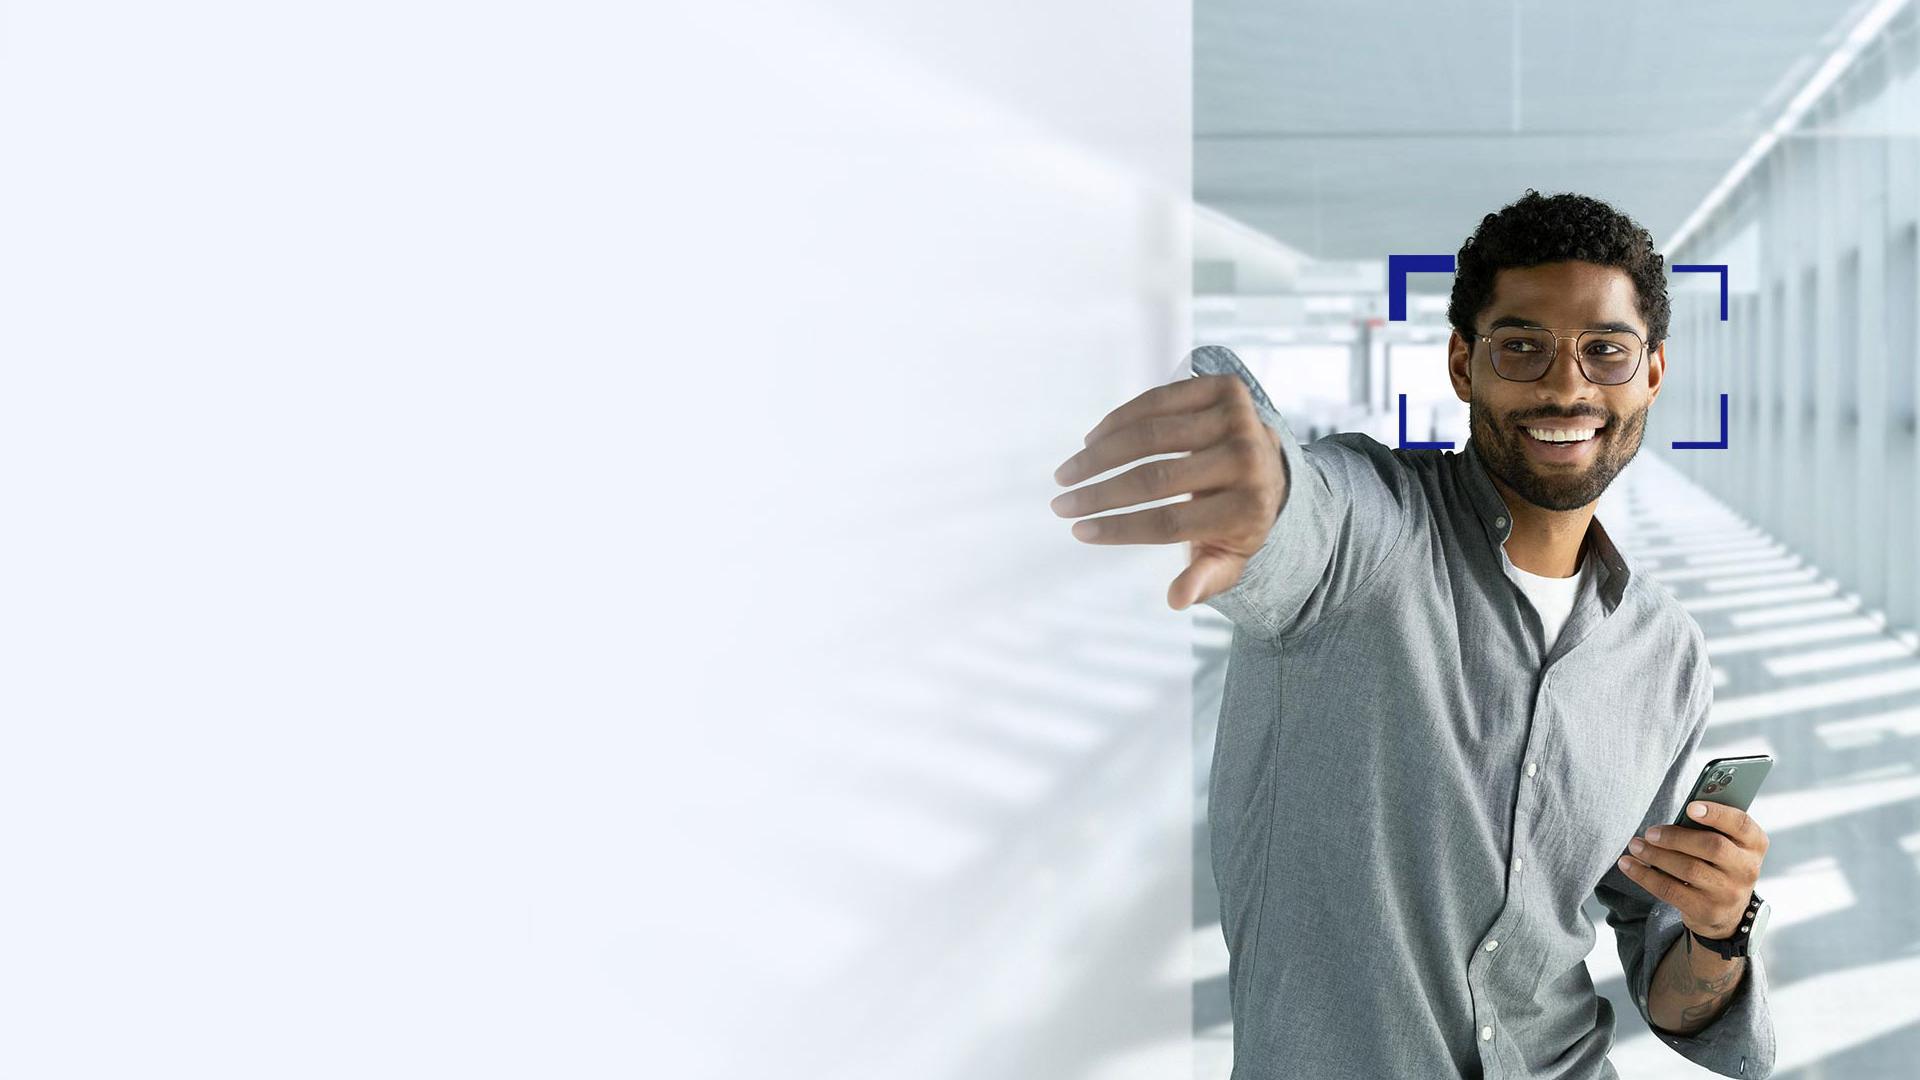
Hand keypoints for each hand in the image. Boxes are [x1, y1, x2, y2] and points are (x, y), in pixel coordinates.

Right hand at [1050, 374, 1286, 609]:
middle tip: (1060, 504)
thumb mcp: (1228, 558)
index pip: (1170, 522)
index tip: (1078, 531)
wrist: (1271, 466)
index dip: (1118, 528)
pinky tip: (1092, 440)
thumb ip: (1204, 579)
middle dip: (1098, 494)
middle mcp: (1248, 460)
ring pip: (1150, 435)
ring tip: (1067, 473)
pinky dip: (1118, 421)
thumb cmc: (1235, 519)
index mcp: (1249, 509)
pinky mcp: (1225, 388)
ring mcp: (1239, 418)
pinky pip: (1158, 401)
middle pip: (1155, 479)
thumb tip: (1176, 600)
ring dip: (1098, 454)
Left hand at [1617, 801, 1769, 939]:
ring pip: (1689, 869)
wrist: (1726, 912)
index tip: (1690, 807)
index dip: (1717, 814)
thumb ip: (1710, 827)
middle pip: (1712, 847)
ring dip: (1655, 855)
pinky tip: (1628, 864)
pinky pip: (1670, 890)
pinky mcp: (1707, 910)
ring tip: (1636, 845)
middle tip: (1650, 832)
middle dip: (1676, 837)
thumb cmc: (1719, 864)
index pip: (1741, 824)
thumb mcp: (1727, 845)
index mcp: (1754, 845)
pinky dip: (1644, 875)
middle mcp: (1747, 869)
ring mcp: (1729, 893)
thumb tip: (1679, 813)